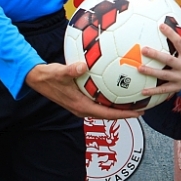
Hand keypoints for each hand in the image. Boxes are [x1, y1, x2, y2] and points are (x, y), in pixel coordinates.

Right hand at [25, 62, 144, 119]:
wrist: (37, 78)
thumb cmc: (49, 76)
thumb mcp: (59, 72)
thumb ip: (71, 70)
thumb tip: (83, 66)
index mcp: (80, 106)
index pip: (107, 114)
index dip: (124, 115)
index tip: (138, 113)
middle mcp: (83, 108)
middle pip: (109, 114)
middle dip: (126, 113)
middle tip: (143, 108)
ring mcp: (82, 104)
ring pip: (105, 109)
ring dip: (119, 107)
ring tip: (134, 101)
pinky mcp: (81, 98)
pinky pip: (99, 101)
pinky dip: (110, 98)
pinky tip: (118, 89)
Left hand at [139, 24, 180, 95]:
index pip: (179, 42)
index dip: (170, 34)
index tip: (161, 26)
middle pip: (167, 59)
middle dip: (155, 55)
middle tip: (143, 50)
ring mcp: (179, 78)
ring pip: (163, 75)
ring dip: (151, 72)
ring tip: (139, 68)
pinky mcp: (177, 88)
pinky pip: (164, 90)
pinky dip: (153, 91)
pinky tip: (143, 91)